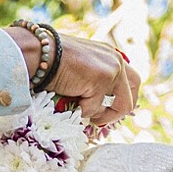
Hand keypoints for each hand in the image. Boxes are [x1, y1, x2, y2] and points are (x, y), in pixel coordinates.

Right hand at [7, 26, 141, 130]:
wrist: (40, 52)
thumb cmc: (53, 62)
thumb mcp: (81, 70)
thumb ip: (95, 82)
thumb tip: (100, 109)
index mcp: (112, 56)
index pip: (131, 82)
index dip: (122, 100)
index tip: (106, 111)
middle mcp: (117, 60)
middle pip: (132, 96)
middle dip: (117, 113)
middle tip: (99, 119)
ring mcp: (113, 69)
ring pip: (120, 107)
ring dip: (99, 114)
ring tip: (79, 107)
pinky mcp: (103, 79)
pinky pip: (96, 108)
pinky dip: (82, 110)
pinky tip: (69, 98)